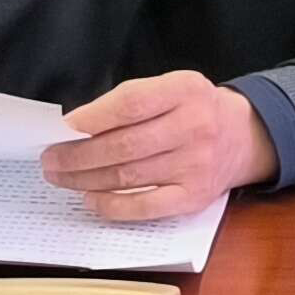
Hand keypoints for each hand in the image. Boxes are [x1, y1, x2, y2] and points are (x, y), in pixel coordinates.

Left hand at [40, 71, 276, 223]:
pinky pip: (145, 207)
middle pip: (124, 145)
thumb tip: (76, 128)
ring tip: (60, 176)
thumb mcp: (171, 87)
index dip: (91, 118)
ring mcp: (196, 166)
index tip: (63, 128)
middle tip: (50, 158)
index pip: (130, 104)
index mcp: (185, 90)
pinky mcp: (194, 197)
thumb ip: (132, 101)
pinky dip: (112, 205)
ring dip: (85, 179)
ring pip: (128, 176)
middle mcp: (195, 127)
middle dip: (78, 155)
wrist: (244, 136)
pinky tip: (90, 198)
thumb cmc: (194, 109)